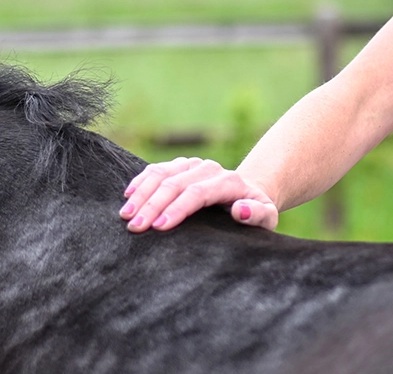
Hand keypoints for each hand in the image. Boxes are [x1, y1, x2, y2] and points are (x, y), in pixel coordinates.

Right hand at [120, 157, 279, 232]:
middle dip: (152, 205)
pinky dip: (140, 181)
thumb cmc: (256, 211)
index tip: (159, 227)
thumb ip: (259, 214)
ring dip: (141, 193)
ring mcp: (191, 164)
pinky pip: (155, 169)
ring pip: (161, 173)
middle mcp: (208, 168)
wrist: (248, 192)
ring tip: (125, 215)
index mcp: (228, 182)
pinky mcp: (179, 165)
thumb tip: (241, 210)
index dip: (177, 209)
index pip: (197, 193)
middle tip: (134, 227)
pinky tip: (127, 196)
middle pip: (175, 183)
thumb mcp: (267, 217)